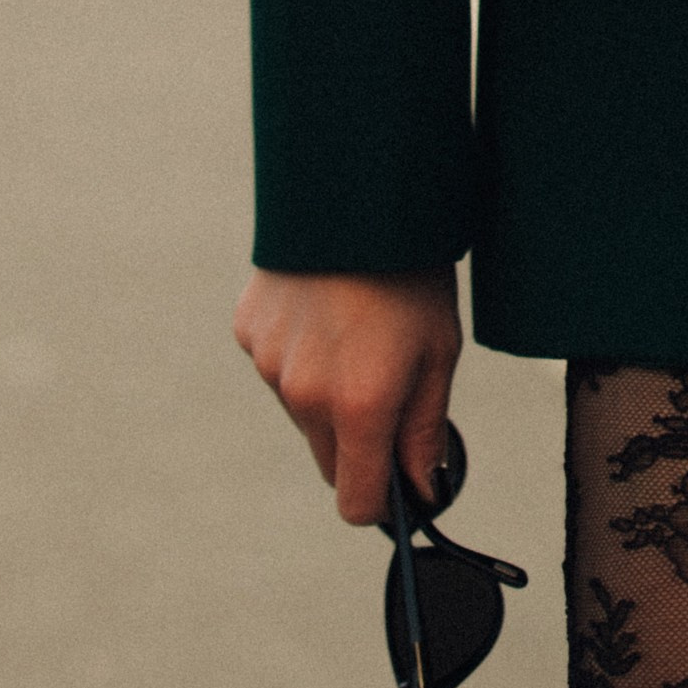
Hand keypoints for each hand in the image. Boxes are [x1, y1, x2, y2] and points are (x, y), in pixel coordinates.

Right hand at [234, 265, 462, 525]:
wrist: (356, 185)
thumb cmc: (410, 269)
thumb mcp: (439, 350)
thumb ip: (426, 431)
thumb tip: (421, 490)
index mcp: (358, 406)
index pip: (355, 502)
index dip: (383, 500)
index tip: (401, 482)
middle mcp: (304, 393)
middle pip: (328, 460)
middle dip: (359, 446)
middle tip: (389, 391)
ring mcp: (269, 362)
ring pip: (302, 412)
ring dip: (327, 395)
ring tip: (358, 332)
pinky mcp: (248, 330)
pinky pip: (277, 366)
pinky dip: (300, 354)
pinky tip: (325, 310)